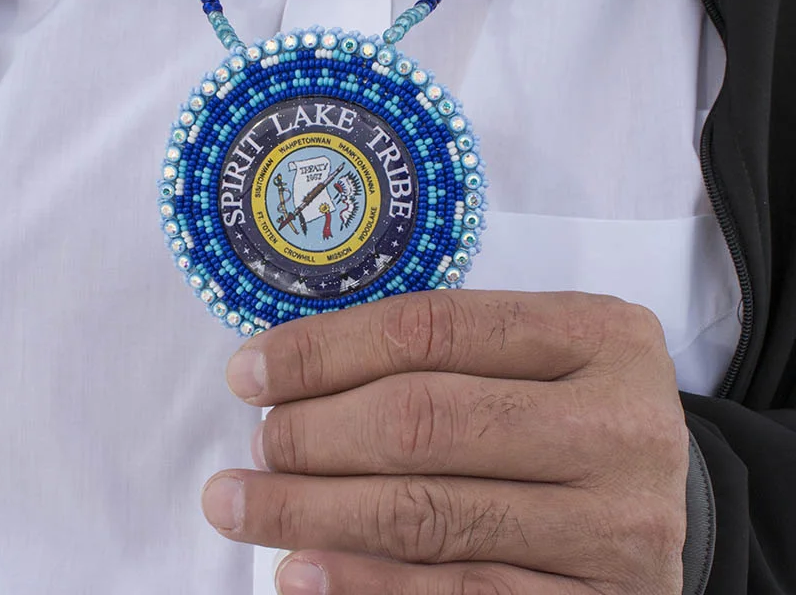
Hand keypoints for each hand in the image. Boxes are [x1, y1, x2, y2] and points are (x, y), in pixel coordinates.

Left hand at [202, 291, 689, 593]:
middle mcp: (618, 426)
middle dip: (313, 434)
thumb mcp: (527, 361)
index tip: (251, 372)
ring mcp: (615, 527)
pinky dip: (364, 586)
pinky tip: (300, 572)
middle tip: (257, 443)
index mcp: (599, 336)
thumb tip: (285, 378)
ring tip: (243, 503)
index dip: (324, 351)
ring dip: (311, 511)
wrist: (654, 511)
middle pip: (424, 420)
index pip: (431, 329)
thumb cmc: (563, 418)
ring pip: (428, 515)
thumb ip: (433, 357)